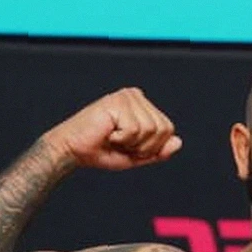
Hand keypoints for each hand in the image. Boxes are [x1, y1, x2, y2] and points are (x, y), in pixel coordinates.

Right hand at [41, 88, 181, 170]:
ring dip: (132, 143)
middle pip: (163, 129)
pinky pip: (135, 130)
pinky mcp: (117, 102)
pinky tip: (108, 133)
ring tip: (114, 137)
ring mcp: (127, 96)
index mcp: (143, 105)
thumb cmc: (102, 151)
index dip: (152, 147)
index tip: (130, 147)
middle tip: (121, 143)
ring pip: (150, 129)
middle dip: (145, 146)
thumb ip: (158, 151)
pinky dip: (122, 139)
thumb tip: (178, 142)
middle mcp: (136, 96)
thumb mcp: (137, 155)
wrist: (73, 150)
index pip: (168, 129)